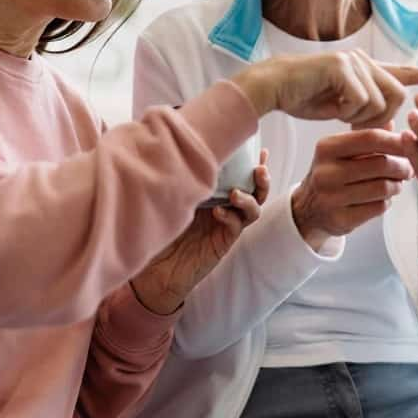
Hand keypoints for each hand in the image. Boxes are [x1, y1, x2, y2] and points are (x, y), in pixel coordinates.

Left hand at [131, 150, 269, 313]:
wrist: (156, 269)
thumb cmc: (160, 230)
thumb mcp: (169, 198)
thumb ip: (181, 179)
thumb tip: (180, 148)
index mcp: (214, 194)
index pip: (239, 175)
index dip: (251, 162)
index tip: (259, 148)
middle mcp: (225, 207)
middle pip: (254, 191)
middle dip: (261, 179)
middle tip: (260, 168)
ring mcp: (226, 226)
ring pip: (252, 209)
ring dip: (250, 198)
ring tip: (237, 193)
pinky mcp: (223, 243)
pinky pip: (236, 227)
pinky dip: (231, 217)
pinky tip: (219, 212)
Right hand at [232, 50, 417, 128]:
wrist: (275, 86)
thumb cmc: (306, 98)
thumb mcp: (344, 107)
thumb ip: (369, 109)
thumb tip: (390, 123)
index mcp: (370, 70)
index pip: (410, 72)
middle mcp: (366, 60)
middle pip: (398, 96)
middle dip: (379, 117)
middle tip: (351, 119)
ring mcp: (355, 61)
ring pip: (381, 100)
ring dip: (361, 116)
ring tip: (337, 109)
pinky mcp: (342, 67)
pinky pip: (361, 101)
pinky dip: (346, 111)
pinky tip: (328, 104)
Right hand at [291, 128, 413, 251]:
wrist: (308, 209)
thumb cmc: (333, 174)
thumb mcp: (342, 150)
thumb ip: (367, 135)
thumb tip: (392, 119)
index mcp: (327, 147)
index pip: (371, 138)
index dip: (397, 141)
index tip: (412, 144)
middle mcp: (326, 172)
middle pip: (381, 164)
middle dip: (402, 166)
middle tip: (408, 169)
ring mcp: (331, 198)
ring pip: (383, 188)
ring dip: (397, 186)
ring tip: (396, 184)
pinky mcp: (340, 219)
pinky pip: (379, 208)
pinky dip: (387, 202)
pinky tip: (382, 199)